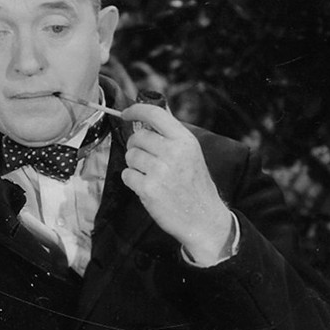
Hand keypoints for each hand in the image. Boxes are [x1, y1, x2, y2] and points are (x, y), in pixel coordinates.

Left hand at [119, 102, 235, 264]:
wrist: (204, 219)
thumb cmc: (195, 185)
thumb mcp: (191, 153)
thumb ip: (171, 134)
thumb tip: (149, 114)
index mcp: (185, 140)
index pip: (154, 114)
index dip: (135, 110)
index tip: (126, 114)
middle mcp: (173, 152)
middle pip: (137, 137)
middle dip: (136, 147)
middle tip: (147, 159)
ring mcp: (160, 171)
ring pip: (130, 156)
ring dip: (135, 166)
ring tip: (151, 175)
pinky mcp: (148, 189)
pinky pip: (127, 175)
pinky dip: (133, 181)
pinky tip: (148, 187)